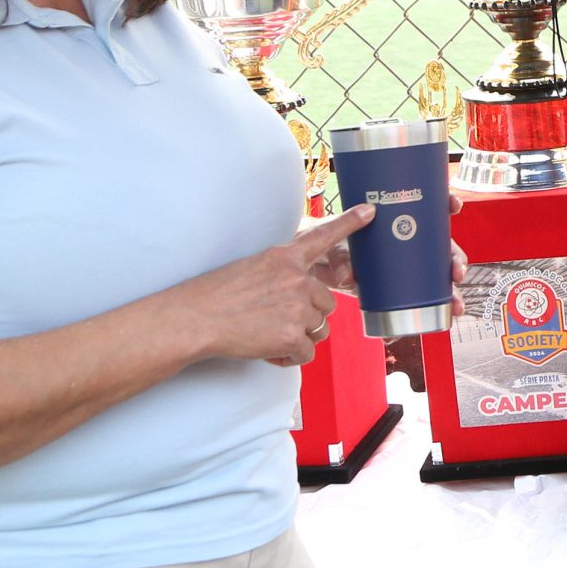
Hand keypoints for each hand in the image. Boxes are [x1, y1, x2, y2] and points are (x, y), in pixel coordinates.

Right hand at [172, 206, 367, 367]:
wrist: (196, 318)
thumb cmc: (216, 295)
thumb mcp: (252, 268)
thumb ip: (282, 274)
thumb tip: (302, 293)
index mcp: (284, 257)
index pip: (323, 236)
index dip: (350, 223)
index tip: (371, 210)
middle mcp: (296, 278)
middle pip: (327, 304)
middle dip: (307, 317)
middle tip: (273, 319)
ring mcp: (297, 307)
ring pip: (320, 329)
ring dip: (299, 337)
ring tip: (267, 333)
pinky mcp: (293, 335)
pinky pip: (306, 353)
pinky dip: (289, 357)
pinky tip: (267, 349)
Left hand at [317, 195, 468, 318]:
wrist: (315, 265)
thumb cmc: (325, 244)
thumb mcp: (332, 245)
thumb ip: (341, 259)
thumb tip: (348, 277)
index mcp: (394, 222)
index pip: (427, 208)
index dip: (446, 204)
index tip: (454, 206)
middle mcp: (404, 243)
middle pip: (441, 248)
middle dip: (456, 261)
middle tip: (457, 274)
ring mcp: (402, 267)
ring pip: (436, 276)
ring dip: (451, 292)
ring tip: (455, 307)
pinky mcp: (395, 288)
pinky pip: (418, 299)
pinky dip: (428, 312)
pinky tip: (438, 320)